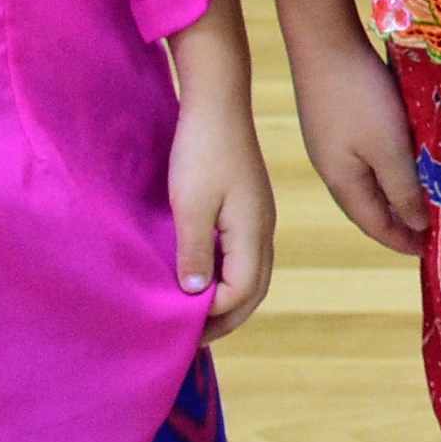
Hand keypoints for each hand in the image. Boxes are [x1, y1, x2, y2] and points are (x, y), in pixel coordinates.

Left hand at [168, 90, 278, 336]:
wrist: (217, 101)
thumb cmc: (201, 150)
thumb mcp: (190, 205)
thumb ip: (194, 252)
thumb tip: (195, 296)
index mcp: (254, 232)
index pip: (240, 293)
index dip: (211, 315)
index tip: (176, 328)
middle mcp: (263, 230)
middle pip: (253, 291)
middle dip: (225, 319)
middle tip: (190, 340)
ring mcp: (259, 218)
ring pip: (251, 275)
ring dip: (227, 300)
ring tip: (194, 316)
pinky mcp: (248, 208)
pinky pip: (243, 257)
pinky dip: (226, 277)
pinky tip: (201, 277)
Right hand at [275, 0, 428, 254]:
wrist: (323, 39)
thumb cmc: (359, 96)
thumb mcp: (388, 146)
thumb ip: (402, 187)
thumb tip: (416, 224)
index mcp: (343, 181)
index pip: (375, 224)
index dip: (401, 240)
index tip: (427, 252)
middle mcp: (334, 167)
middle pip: (369, 206)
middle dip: (398, 222)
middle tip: (430, 231)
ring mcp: (332, 142)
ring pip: (368, 181)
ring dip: (395, 194)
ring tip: (423, 200)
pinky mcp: (337, 119)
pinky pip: (367, 157)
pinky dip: (388, 168)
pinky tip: (405, 159)